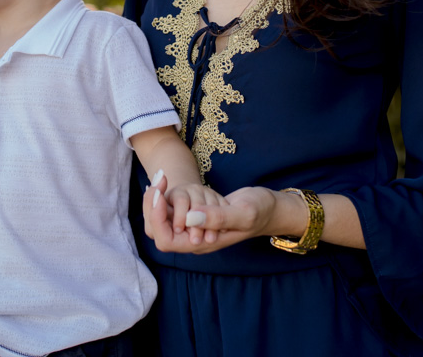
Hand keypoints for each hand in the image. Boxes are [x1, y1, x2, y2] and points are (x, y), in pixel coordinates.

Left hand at [144, 175, 279, 253]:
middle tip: (157, 181)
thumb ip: (218, 217)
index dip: (157, 217)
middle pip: (158, 230)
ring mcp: (194, 228)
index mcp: (203, 244)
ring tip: (160, 179)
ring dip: (157, 200)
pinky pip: (171, 211)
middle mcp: (194, 240)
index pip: (166, 239)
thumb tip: (190, 217)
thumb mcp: (243, 212)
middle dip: (152, 206)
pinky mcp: (196, 217)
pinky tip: (165, 182)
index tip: (159, 192)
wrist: (270, 208)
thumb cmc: (260, 211)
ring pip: (162, 220)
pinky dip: (165, 197)